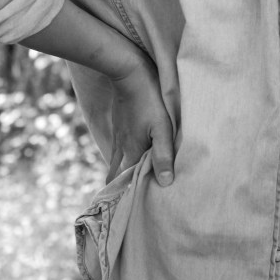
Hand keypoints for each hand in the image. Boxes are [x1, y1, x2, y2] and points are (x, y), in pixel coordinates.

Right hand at [107, 56, 175, 186]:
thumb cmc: (149, 100)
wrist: (127, 71)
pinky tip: (134, 154)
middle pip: (114, 176)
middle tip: (131, 197)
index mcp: (130, 153)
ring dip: (122, 172)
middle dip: (120, 188)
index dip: (125, 197)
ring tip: (135, 180)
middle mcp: (119, 148)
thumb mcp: (162, 127)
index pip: (122, 184)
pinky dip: (123, 158)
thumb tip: (165, 183)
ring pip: (115, 162)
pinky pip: (117, 149)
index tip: (131, 208)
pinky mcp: (118, 125)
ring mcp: (117, 136)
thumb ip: (163, 155)